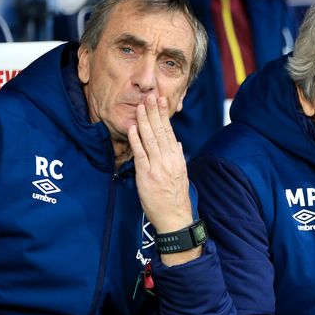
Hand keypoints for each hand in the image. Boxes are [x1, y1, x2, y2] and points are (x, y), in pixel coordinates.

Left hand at [129, 95, 198, 265]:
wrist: (175, 219)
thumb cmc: (175, 198)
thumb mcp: (181, 174)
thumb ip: (176, 157)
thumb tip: (175, 141)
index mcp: (177, 158)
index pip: (170, 131)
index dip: (164, 115)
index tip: (161, 101)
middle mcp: (169, 160)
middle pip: (161, 131)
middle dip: (155, 112)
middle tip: (151, 95)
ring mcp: (158, 167)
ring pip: (151, 139)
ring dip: (145, 121)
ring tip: (140, 105)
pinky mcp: (146, 176)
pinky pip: (140, 154)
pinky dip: (136, 140)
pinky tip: (133, 128)